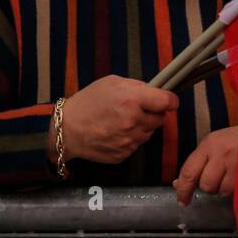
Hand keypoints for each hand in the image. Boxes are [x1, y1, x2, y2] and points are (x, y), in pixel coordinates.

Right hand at [58, 75, 178, 164]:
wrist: (66, 130)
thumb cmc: (88, 102)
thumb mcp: (112, 82)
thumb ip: (138, 86)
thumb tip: (157, 91)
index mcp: (132, 100)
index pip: (168, 102)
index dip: (171, 100)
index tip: (168, 100)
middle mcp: (133, 122)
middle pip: (161, 119)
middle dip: (153, 113)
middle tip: (137, 109)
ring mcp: (128, 141)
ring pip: (150, 133)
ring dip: (142, 126)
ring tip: (122, 121)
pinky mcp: (123, 155)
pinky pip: (137, 145)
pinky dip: (131, 138)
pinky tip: (116, 132)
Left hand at [175, 125, 237, 204]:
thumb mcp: (216, 142)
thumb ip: (198, 161)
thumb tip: (179, 183)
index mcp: (211, 143)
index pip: (189, 171)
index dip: (183, 190)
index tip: (182, 200)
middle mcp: (222, 153)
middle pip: (205, 184)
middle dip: (209, 186)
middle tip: (218, 177)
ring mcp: (237, 164)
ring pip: (221, 190)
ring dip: (224, 187)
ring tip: (233, 172)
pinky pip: (235, 190)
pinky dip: (236, 187)